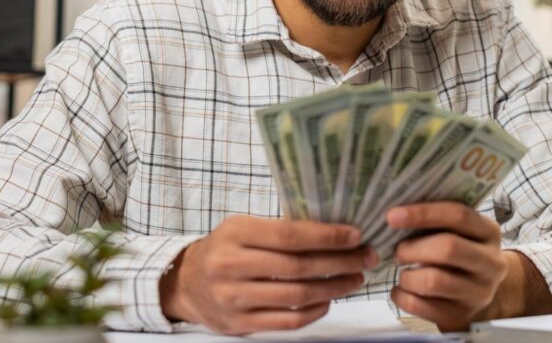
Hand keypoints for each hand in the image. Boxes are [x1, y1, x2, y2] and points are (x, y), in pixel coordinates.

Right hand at [160, 215, 375, 333]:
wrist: (185, 283)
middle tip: (366, 257)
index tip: (355, 235)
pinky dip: (313, 312)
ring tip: (354, 278)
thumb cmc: (224, 248)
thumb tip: (334, 230)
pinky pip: (286, 321)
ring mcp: (234, 298)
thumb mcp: (242, 227)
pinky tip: (329, 300)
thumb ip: (279, 229)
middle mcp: (232, 265)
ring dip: (333, 288)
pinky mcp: (239, 324)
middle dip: (340, 262)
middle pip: (298, 267)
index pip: (290, 235)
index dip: (327, 236)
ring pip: (296, 296)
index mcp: (236, 233)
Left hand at [386, 202, 521, 331]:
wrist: (479, 292)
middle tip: (398, 252)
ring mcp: (479, 293)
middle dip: (413, 248)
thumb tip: (395, 213)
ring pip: (434, 280)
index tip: (392, 216)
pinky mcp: (462, 316)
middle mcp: (491, 263)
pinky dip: (403, 297)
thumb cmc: (459, 252)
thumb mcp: (460, 232)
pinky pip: (423, 307)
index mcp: (489, 232)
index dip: (423, 213)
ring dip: (407, 276)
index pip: (458, 215)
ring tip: (403, 274)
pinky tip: (400, 291)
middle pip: (448, 248)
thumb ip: (437, 221)